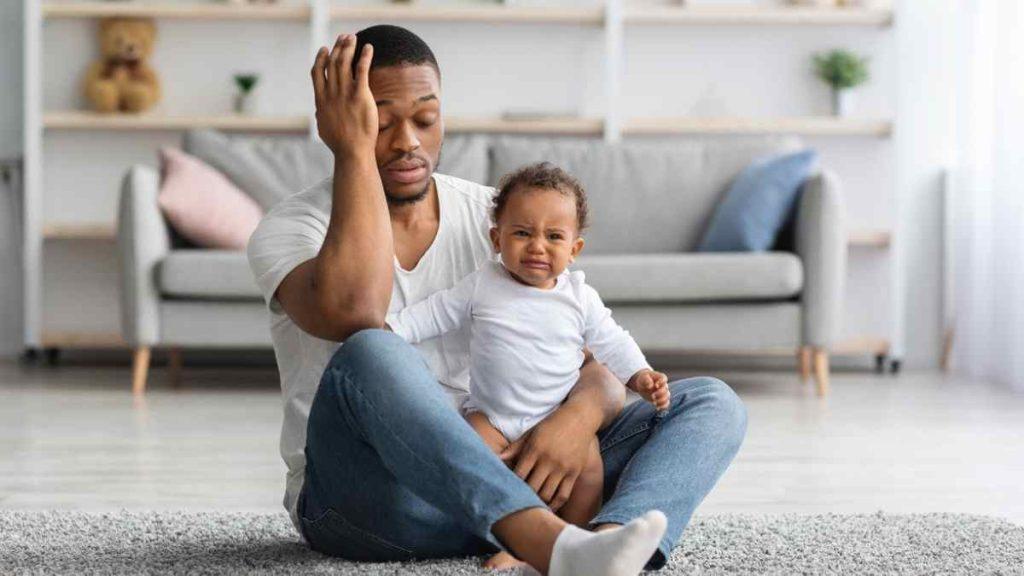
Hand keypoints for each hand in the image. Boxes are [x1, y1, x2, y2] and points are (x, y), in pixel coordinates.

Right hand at [311, 34, 376, 157]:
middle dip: (337, 47)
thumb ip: (321, 115)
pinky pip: (362, 70)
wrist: (352, 151)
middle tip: (343, 38)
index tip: (325, 49)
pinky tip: (368, 47)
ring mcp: (345, 94)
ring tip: (353, 37)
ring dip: (348, 47)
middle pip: (332, 63)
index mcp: (321, 100)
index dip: (321, 58)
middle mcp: (331, 93)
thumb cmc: (339, 143)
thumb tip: (319, 110)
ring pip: (344, 63)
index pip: (317, 72)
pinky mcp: (360, 96)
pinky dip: (364, 56)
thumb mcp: (323, 127)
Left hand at [499, 406, 594, 511]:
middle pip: (532, 487)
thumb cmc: (551, 425)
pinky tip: (548, 508)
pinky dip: (555, 505)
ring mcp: (562, 468)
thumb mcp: (532, 432)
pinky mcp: (574, 473)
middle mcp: (548, 460)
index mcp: (535, 449)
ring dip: (538, 502)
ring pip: (547, 494)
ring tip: (531, 506)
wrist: (579, 418)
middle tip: (518, 501)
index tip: (508, 489)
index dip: (512, 485)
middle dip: (524, 495)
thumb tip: (499, 458)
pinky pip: (563, 495)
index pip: (519, 474)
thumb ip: (516, 447)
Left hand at [628, 369, 669, 410]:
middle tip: (652, 396)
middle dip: (659, 394)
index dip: (661, 382)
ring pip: (667, 397)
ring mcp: (663, 392)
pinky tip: (657, 408)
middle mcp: (663, 385)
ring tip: (654, 402)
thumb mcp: (643, 377)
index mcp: (660, 377)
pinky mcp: (661, 398)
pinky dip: (663, 406)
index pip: (664, 379)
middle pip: (666, 390)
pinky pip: (666, 403)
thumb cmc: (643, 379)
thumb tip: (651, 386)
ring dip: (661, 401)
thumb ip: (646, 380)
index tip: (655, 385)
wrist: (642, 385)